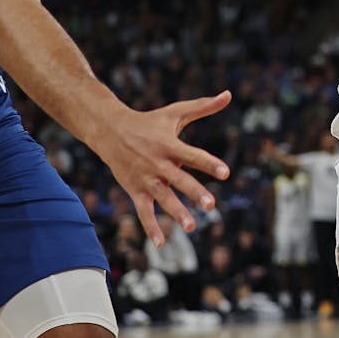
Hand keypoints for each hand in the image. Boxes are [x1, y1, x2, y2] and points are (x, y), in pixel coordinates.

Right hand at [94, 91, 232, 246]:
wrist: (110, 131)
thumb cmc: (149, 122)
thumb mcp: (176, 113)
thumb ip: (204, 106)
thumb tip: (228, 94)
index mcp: (171, 145)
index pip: (194, 155)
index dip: (209, 163)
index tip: (226, 172)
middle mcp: (159, 163)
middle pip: (180, 180)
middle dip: (194, 192)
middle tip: (211, 205)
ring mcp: (147, 179)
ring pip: (163, 198)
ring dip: (176, 213)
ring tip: (192, 227)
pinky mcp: (136, 191)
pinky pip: (144, 212)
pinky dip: (151, 227)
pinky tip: (162, 243)